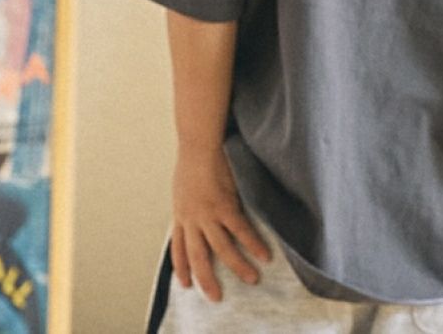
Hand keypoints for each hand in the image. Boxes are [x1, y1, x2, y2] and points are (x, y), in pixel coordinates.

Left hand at [171, 144, 272, 301]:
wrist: (198, 144)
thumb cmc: (193, 158)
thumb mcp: (184, 186)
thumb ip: (190, 202)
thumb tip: (197, 209)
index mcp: (181, 214)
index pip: (178, 248)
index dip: (181, 267)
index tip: (184, 284)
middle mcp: (192, 219)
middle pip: (198, 257)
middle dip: (206, 280)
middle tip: (216, 297)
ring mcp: (208, 215)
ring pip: (222, 249)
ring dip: (238, 266)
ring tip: (252, 279)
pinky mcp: (225, 206)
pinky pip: (241, 231)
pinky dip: (253, 244)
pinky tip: (264, 255)